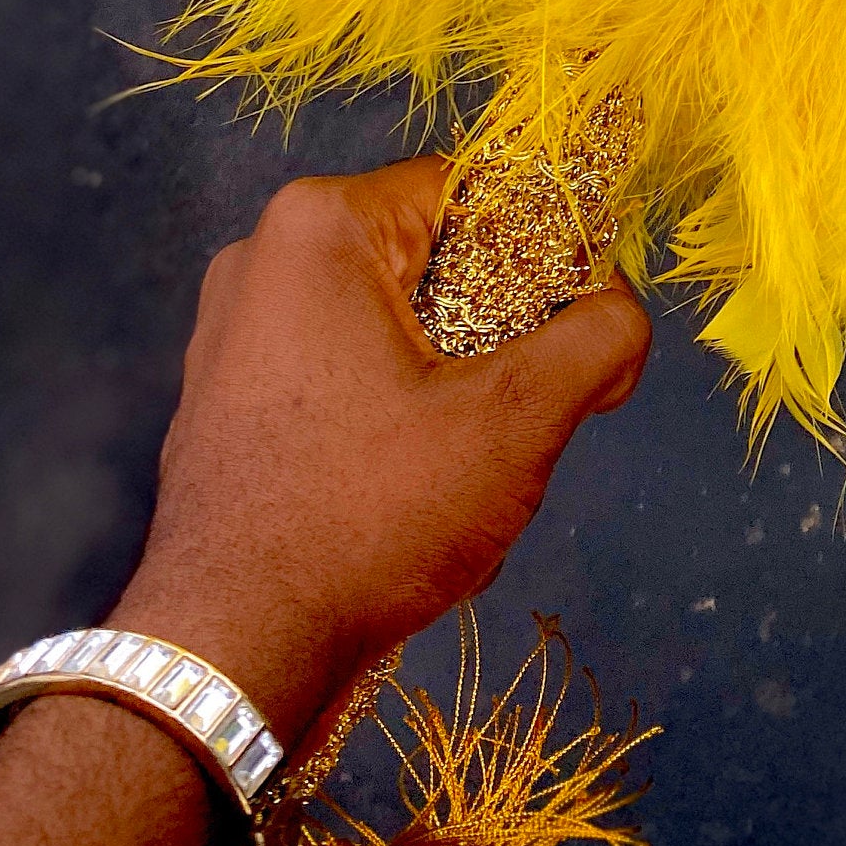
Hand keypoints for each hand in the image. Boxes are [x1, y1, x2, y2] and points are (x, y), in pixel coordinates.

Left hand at [106, 160, 649, 746]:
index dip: (548, 259)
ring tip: (464, 474)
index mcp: (322, 225)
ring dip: (450, 390)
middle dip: (496, 340)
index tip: (575, 340)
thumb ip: (598, 338)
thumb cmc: (368, 515)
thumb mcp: (517, 418)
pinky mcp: (224, 403)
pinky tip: (406, 499)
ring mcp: (232, 333)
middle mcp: (263, 257)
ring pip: (395, 329)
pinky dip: (390, 422)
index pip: (477, 194)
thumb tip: (621, 314)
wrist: (230, 652)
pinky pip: (342, 378)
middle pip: (435, 264)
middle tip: (521, 420)